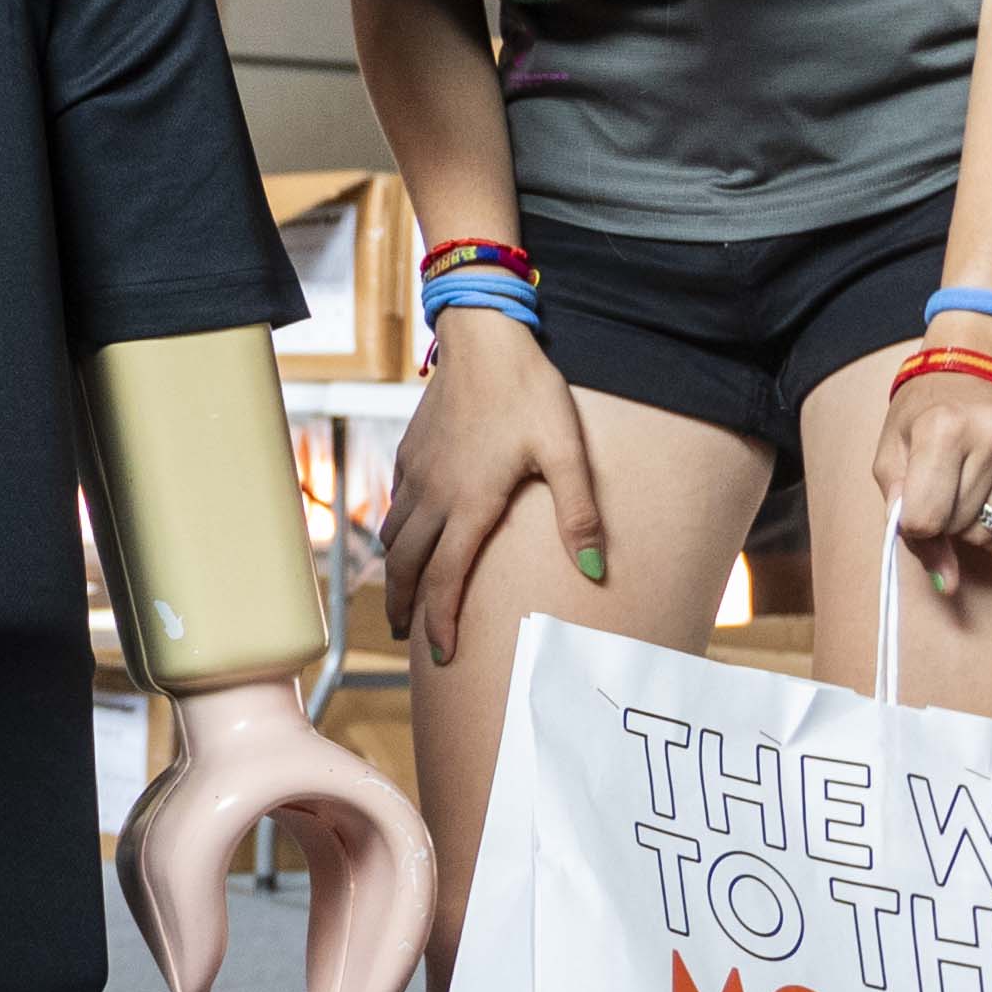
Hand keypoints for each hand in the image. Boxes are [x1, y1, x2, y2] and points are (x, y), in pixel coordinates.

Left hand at [117, 676, 438, 991]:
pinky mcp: (327, 833)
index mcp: (373, 809)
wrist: (210, 700)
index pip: (410, 898)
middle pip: (394, 912)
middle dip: (373, 978)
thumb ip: (186, 917)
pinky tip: (322, 991)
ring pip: (369, 912)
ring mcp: (353, 826)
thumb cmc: (205, 764)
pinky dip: (333, 946)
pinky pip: (342, 902)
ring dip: (356, 966)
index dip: (389, 966)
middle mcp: (374, 820)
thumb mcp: (184, 843)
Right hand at [381, 307, 607, 669]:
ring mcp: (416, 472)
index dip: (440, 623)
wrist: (483, 336)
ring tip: (405, 595)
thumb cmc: (529, 391)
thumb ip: (579, 513)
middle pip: (407, 567)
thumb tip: (597, 570)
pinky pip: (395, 504)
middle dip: (405, 608)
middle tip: (408, 640)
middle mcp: (433, 495)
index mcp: (469, 503)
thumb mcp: (565, 452)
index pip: (446, 579)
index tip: (440, 655)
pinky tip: (409, 535)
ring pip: (394, 537)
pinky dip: (396, 533)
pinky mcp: (410, 451)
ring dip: (397, 573)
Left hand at [875, 328, 991, 594]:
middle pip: (956, 529)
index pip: (924, 520)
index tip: (915, 505)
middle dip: (942, 521)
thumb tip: (946, 583)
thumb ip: (903, 516)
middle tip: (942, 486)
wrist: (980, 365)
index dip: (913, 525)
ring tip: (967, 486)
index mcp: (943, 428)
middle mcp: (991, 438)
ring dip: (970, 526)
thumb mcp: (893, 452)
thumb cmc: (926, 411)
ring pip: (988, 538)